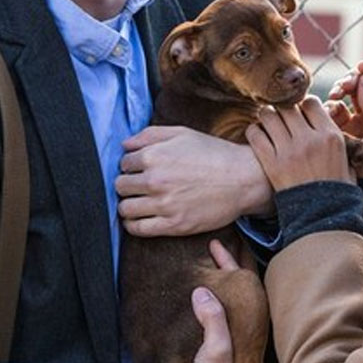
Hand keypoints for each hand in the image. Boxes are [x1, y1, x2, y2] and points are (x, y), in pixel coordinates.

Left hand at [116, 126, 272, 236]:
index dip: (131, 166)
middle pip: (120, 186)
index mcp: (155, 155)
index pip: (124, 163)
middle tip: (140, 186)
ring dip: (128, 205)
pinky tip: (141, 218)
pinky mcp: (173, 225)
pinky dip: (133, 224)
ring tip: (140, 202)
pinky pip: (137, 229)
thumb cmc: (214, 154)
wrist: (242, 179)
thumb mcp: (183, 134)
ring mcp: (163, 204)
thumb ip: (149, 135)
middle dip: (127, 184)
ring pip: (125, 209)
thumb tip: (125, 145)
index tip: (140, 170)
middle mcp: (155, 180)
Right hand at [190, 240, 237, 362]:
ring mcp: (245, 323)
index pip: (242, 273)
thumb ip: (212, 319)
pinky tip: (210, 291)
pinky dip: (221, 290)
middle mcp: (251, 315)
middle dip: (230, 260)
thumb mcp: (216, 348)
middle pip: (243, 277)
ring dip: (227, 274)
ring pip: (238, 289)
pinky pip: (230, 302)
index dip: (228, 255)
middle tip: (215, 244)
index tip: (214, 242)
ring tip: (214, 261)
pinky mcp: (236, 332)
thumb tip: (201, 292)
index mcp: (249, 311)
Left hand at [246, 96, 354, 190]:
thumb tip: (327, 120)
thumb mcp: (347, 160)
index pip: (310, 102)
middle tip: (281, 117)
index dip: (303, 105)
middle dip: (283, 109)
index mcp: (330, 135)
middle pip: (288, 106)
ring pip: (269, 115)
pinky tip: (258, 136)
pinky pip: (255, 135)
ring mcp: (289, 151)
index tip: (300, 113)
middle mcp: (309, 139)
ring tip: (269, 123)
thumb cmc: (337, 190)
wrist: (323, 217)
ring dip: (267, 116)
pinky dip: (254, 132)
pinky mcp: (271, 164)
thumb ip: (337, 138)